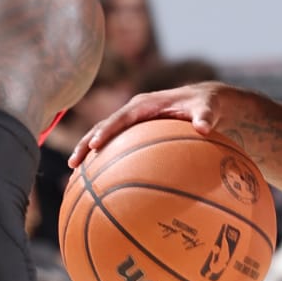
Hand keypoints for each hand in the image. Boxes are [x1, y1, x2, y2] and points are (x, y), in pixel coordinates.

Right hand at [71, 80, 248, 169]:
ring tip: (74, 171)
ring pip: (104, 135)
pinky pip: (115, 143)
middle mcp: (134, 111)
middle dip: (87, 143)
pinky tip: (96, 178)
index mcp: (145, 104)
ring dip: (88, 150)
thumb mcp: (208, 108)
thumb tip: (204, 127)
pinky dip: (103, 157)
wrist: (204, 102)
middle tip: (73, 163)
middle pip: (103, 126)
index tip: (96, 145)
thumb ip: (204, 116)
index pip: (121, 118)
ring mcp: (132, 121)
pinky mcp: (134, 131)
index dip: (107, 131)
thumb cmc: (205, 105)